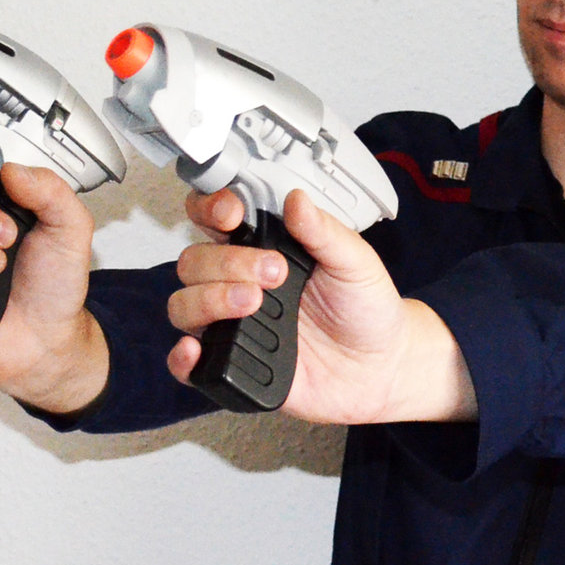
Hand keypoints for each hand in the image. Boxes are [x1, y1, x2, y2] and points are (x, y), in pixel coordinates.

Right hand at [165, 188, 475, 424]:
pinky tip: (197, 349)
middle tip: (275, 272)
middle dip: (227, 261)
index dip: (211, 209)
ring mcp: (232, 324)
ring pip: (184, 305)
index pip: (216, 221)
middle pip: (194, 262)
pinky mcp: (232, 364)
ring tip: (254, 302)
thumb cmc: (366, 310)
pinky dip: (182, 358)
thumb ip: (324, 232)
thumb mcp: (355, 262)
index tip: (231, 213)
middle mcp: (239, 283)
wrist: (382, 365)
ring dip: (209, 299)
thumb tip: (296, 199)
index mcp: (265, 249)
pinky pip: (187, 365)